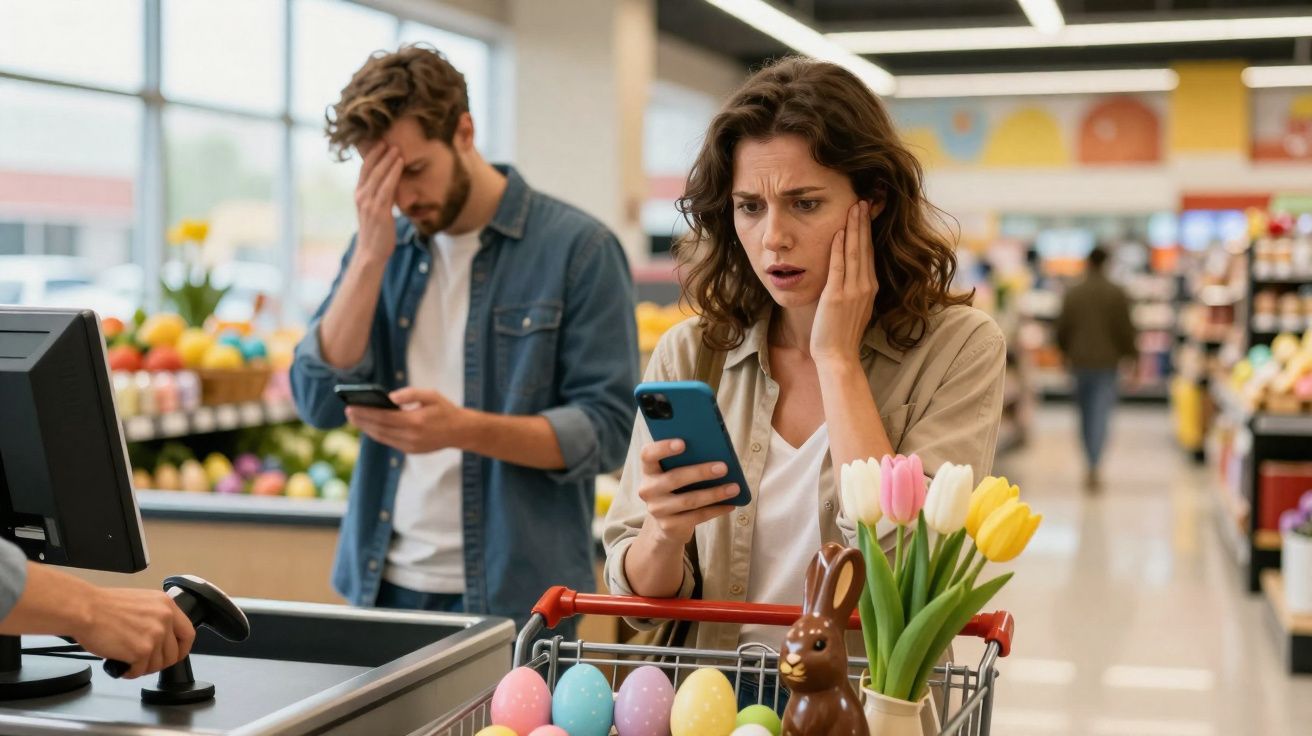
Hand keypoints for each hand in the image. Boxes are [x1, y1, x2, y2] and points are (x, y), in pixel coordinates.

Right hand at [74, 588, 193, 679]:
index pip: (188, 633)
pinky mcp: (142, 650)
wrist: (85, 609)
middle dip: (158, 662)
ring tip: (129, 662)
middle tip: (144, 662)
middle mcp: (165, 619)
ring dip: (143, 668)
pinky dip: (130, 672)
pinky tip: (121, 666)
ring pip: (158, 664)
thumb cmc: (104, 606)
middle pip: (173, 653)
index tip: (174, 654)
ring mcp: (155, 635)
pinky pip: (141, 670)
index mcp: (167, 605)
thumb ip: (156, 617)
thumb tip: (162, 636)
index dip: (182, 649)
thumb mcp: (141, 602)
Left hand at [346, 387, 467, 453]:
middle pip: (379, 428)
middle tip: (348, 412)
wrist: (461, 431)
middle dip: (361, 420)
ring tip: (355, 419)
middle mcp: (411, 436)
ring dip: (367, 428)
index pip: (383, 417)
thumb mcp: (431, 395)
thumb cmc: (445, 410)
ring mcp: (410, 446)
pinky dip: (377, 434)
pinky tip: (370, 426)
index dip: (365, 413)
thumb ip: (410, 393)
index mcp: (415, 421)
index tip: (351, 407)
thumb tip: (389, 397)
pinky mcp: (411, 451)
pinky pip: (389, 442)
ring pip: (382, 437)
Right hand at [354, 143, 403, 262]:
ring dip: (388, 160)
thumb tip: (393, 185)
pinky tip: (399, 163)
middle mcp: (361, 196)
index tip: (380, 142)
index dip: (371, 155)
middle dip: (379, 153)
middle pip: (370, 169)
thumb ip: (381, 196)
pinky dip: (393, 173)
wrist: (371, 253)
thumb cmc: (377, 232)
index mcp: (359, 195)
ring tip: (396, 147)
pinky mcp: (378, 211)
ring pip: (378, 176)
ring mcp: (368, 203)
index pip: (364, 170)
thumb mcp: (376, 210)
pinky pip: (387, 187)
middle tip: (388, 139)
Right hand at [637, 439, 738, 546]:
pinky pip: (697, 516)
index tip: (683, 443)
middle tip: (724, 467)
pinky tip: (730, 504)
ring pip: (689, 500)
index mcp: (649, 470)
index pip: (648, 455)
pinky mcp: (670, 526)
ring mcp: (657, 510)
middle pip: (674, 478)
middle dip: (700, 472)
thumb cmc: (677, 489)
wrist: (668, 524)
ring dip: (714, 493)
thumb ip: (687, 462)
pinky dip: (716, 510)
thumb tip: (717, 454)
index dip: (663, 447)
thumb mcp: (675, 473)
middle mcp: (648, 489)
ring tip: (734, 488)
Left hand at [811, 201, 876, 368]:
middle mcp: (865, 286)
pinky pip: (838, 266)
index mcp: (870, 288)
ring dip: (854, 228)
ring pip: (855, 252)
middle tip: (862, 200)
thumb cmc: (842, 334)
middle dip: (863, 222)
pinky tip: (838, 231)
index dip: (868, 232)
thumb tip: (851, 275)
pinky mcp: (836, 295)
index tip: (866, 213)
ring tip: (854, 207)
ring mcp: (852, 291)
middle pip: (865, 248)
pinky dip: (839, 248)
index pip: (870, 253)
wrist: (838, 356)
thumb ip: (855, 290)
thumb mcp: (855, 308)